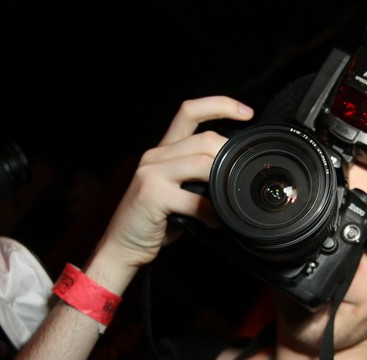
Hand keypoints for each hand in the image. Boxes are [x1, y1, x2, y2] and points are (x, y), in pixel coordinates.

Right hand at [98, 96, 253, 270]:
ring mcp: (151, 173)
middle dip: (230, 156)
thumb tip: (233, 176)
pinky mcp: (151, 195)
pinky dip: (211, 213)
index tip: (246, 112)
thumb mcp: (177, 192)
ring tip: (227, 204)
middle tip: (239, 179)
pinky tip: (213, 222)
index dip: (220, 105)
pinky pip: (194, 200)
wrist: (121, 246)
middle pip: (204, 139)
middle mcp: (156, 156)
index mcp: (163, 151)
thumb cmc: (154, 222)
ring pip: (202, 164)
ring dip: (223, 184)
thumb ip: (197, 178)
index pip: (190, 111)